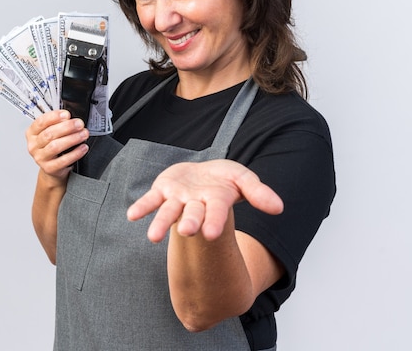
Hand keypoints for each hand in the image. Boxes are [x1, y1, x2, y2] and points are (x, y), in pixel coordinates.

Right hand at [25, 110, 89, 177]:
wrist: (52, 168)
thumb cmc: (52, 146)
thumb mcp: (51, 133)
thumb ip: (57, 124)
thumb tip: (70, 117)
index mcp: (32, 133)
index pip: (41, 122)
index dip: (54, 117)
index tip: (67, 114)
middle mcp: (34, 145)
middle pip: (49, 134)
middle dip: (67, 127)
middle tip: (79, 124)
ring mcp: (40, 158)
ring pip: (55, 146)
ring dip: (72, 139)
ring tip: (83, 134)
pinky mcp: (49, 168)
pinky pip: (63, 160)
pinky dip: (75, 153)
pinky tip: (83, 147)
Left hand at [127, 159, 282, 242]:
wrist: (202, 175)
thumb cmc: (225, 179)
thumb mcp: (244, 179)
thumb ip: (258, 193)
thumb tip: (279, 208)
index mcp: (216, 202)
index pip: (217, 213)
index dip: (215, 222)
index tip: (211, 234)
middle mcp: (196, 204)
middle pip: (192, 215)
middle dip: (190, 223)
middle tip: (185, 232)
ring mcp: (178, 199)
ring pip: (169, 212)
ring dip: (160, 224)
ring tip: (152, 237)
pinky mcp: (162, 191)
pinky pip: (150, 200)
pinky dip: (142, 207)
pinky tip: (132, 215)